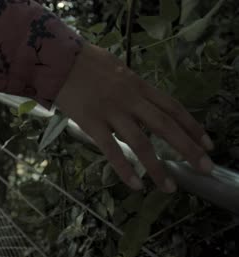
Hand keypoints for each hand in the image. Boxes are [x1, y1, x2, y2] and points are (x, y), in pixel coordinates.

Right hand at [55, 43, 214, 192]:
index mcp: (138, 84)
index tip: (207, 143)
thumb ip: (131, 84)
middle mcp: (130, 99)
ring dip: (157, 167)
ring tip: (169, 187)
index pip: (172, 107)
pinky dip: (124, 169)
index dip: (192, 126)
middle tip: (205, 168)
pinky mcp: (91, 122)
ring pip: (140, 142)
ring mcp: (111, 111)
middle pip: (165, 126)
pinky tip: (135, 184)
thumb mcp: (116, 68)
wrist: (58, 60)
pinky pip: (110, 149)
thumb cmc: (85, 62)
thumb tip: (141, 97)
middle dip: (188, 148)